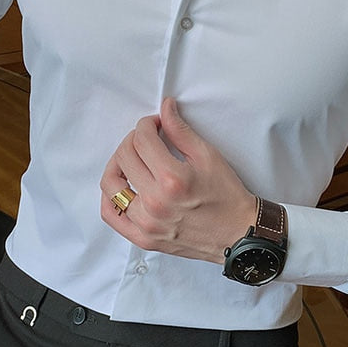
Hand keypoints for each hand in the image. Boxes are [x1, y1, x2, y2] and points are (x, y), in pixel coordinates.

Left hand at [100, 98, 256, 263]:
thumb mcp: (208, 156)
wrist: (238, 233)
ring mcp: (146, 223)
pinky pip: (111, 215)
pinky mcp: (143, 237)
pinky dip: (110, 196)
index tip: (154, 124)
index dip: (147, 124)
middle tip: (146, 138)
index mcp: (172, 179)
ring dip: (117, 163)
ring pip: (111, 184)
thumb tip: (165, 109)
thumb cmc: (227, 196)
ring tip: (130, 158)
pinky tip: (121, 185)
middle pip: (124, 156)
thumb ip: (180, 130)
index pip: (142, 139)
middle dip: (133, 138)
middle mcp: (155, 202)